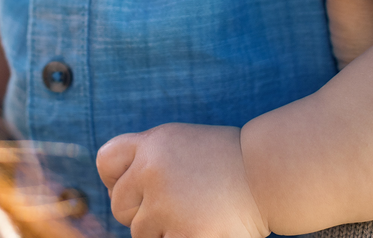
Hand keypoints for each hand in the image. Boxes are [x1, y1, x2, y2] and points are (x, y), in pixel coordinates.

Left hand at [97, 123, 267, 237]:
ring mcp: (166, 205)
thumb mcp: (179, 143)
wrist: (265, 175)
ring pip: (140, 233)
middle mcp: (152, 170)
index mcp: (151, 144)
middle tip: (174, 205)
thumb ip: (147, 159)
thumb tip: (114, 189)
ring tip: (192, 214)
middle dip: (141, 211)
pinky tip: (199, 227)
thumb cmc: (223, 161)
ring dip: (162, 231)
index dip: (115, 179)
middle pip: (119, 206)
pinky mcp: (184, 234)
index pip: (107, 161)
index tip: (136, 188)